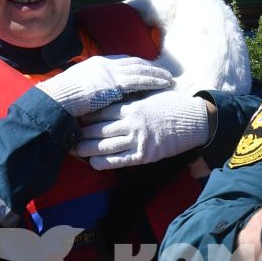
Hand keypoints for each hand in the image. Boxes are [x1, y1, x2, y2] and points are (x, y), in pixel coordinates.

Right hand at [35, 55, 173, 118]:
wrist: (58, 99)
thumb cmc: (64, 99)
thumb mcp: (77, 88)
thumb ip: (88, 88)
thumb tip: (91, 95)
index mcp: (97, 64)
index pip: (122, 61)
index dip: (137, 65)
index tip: (147, 68)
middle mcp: (106, 64)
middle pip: (135, 62)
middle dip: (150, 66)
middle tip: (164, 71)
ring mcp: (112, 72)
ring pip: (141, 69)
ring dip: (157, 73)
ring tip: (169, 78)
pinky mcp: (116, 83)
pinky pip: (141, 80)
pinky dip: (154, 81)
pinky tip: (165, 84)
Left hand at [75, 91, 213, 168]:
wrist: (194, 119)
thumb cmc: (172, 105)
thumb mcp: (149, 96)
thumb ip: (131, 98)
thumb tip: (116, 96)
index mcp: (131, 106)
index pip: (101, 111)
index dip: (85, 116)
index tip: (74, 119)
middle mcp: (131, 122)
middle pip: (98, 129)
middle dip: (81, 134)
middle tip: (67, 138)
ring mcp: (138, 138)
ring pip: (106, 145)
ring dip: (88, 149)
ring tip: (74, 151)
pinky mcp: (146, 154)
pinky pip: (121, 160)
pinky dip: (105, 162)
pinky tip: (94, 164)